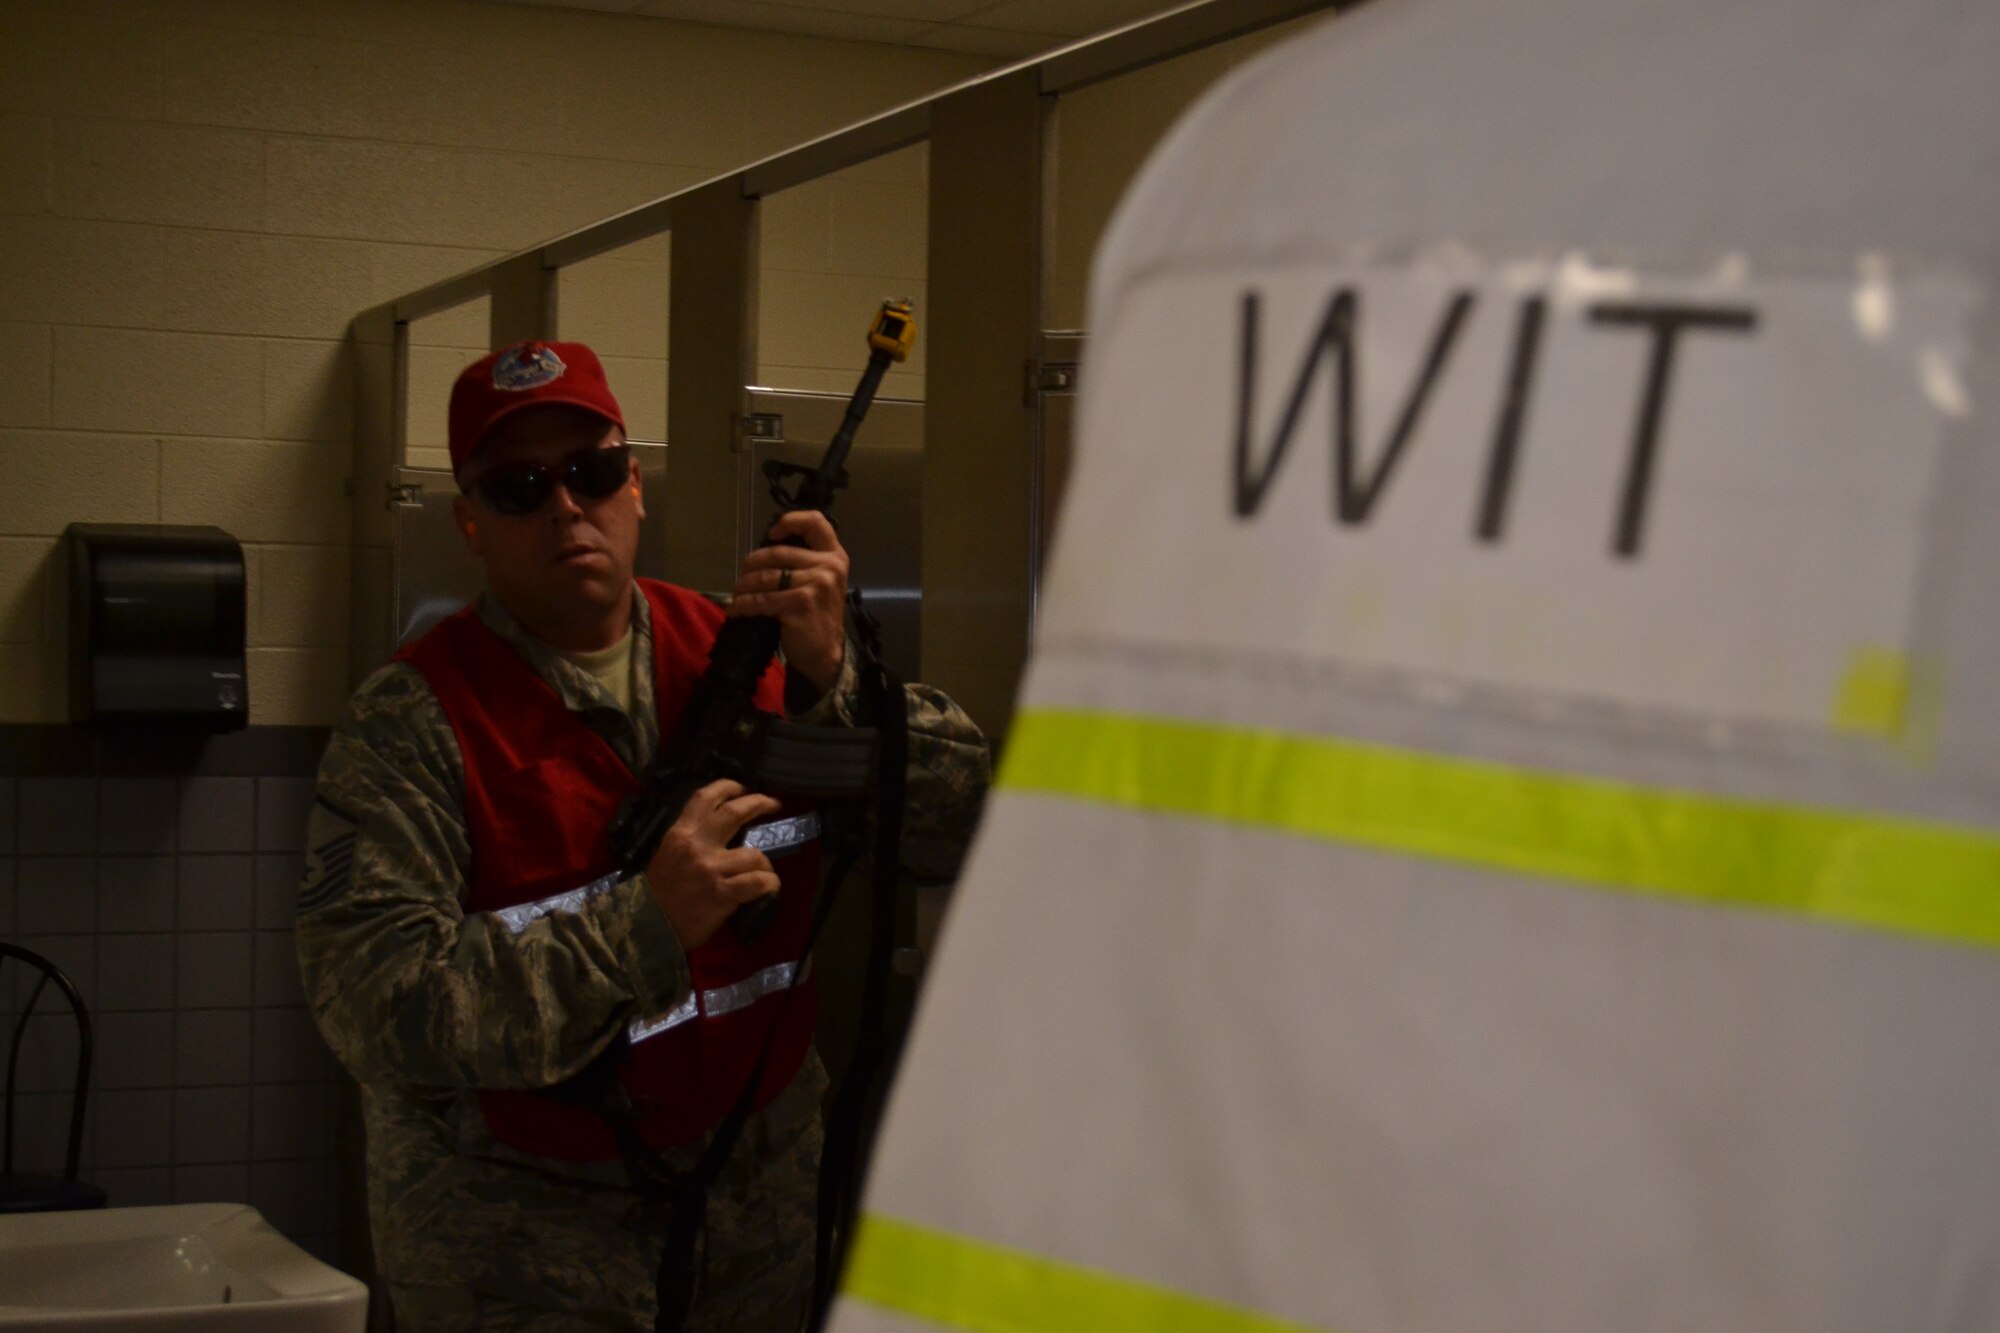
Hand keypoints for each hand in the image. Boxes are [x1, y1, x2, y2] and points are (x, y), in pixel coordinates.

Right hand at [645, 779, 782, 950]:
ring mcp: (711, 870)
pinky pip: (757, 882)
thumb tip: (720, 829)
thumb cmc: (658, 892)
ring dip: (765, 864)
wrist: (650, 927)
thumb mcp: (667, 854)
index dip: (728, 787)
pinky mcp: (722, 894)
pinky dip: (769, 884)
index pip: (705, 798)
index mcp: (680, 834)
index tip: (743, 788)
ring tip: (764, 872)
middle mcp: (697, 846)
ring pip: (755, 855)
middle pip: (735, 813)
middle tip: (772, 803)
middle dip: (759, 803)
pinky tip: (769, 887)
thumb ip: (691, 839)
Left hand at [728, 510, 847, 695]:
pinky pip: (762, 598)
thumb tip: (762, 552)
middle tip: (741, 578)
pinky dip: (743, 604)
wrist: (824, 653)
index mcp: (835, 556)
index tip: (771, 535)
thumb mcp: (820, 582)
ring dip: (743, 586)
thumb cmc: (816, 616)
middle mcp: (829, 566)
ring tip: (736, 595)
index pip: (815, 522)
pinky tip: (736, 609)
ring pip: (765, 576)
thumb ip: (802, 563)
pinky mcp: (801, 603)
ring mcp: (816, 584)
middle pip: (777, 552)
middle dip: (751, 564)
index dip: (789, 521)